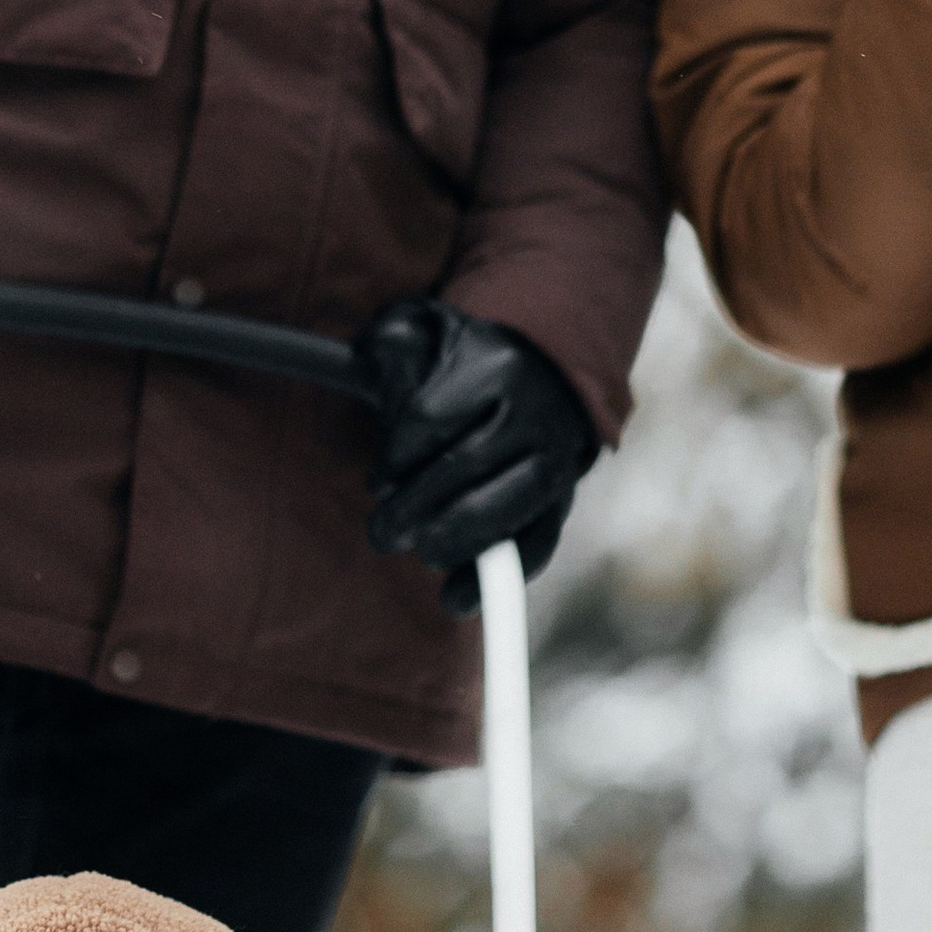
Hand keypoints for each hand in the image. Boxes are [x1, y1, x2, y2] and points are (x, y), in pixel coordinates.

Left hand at [355, 300, 595, 616]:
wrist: (545, 372)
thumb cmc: (465, 362)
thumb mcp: (425, 332)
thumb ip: (391, 345)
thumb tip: (369, 373)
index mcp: (495, 366)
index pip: (431, 419)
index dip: (395, 459)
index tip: (377, 482)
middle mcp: (534, 411)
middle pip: (466, 467)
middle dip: (414, 508)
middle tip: (382, 533)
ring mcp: (555, 459)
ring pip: (504, 509)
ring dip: (452, 541)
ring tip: (419, 551)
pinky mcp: (562, 500)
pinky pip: (536, 546)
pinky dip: (496, 580)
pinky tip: (456, 599)